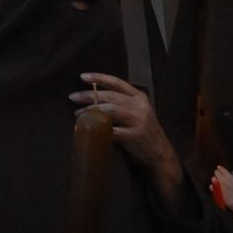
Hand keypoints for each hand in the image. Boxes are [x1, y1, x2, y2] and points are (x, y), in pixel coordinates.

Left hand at [70, 72, 182, 206]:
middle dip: (89, 95)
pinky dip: (98, 128)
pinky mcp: (134, 136)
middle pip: (110, 96)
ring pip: (110, 110)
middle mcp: (140, 107)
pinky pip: (112, 130)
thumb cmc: (144, 132)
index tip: (82, 77)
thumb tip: (93, 96)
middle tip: (73, 97)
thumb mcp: (139, 112)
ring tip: (78, 113)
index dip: (99, 78)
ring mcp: (138, 121)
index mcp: (140, 97)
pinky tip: (88, 129)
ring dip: (91, 111)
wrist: (160, 155)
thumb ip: (123, 103)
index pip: (117, 83)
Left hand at [212, 166, 232, 215]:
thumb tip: (232, 172)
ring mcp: (218, 186)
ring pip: (213, 178)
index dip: (220, 168)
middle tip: (218, 174)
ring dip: (215, 179)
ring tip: (217, 181)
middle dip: (217, 173)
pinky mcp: (216, 191)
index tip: (219, 168)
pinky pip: (211, 186)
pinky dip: (213, 186)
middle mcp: (222, 180)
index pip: (221, 169)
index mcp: (229, 176)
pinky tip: (215, 187)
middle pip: (216, 172)